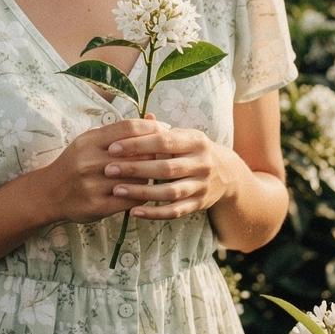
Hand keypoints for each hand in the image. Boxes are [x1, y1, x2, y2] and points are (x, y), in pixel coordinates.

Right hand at [46, 116, 168, 224]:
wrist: (49, 192)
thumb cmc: (75, 163)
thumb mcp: (91, 141)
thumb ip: (119, 131)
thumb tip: (152, 117)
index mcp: (90, 140)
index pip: (128, 128)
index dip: (152, 127)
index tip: (167, 129)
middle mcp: (90, 160)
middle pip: (136, 153)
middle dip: (156, 152)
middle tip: (169, 153)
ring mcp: (93, 184)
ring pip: (136, 178)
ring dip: (151, 176)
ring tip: (159, 172)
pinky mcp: (96, 205)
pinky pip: (130, 199)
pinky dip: (142, 195)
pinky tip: (146, 191)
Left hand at [101, 116, 242, 219]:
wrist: (226, 174)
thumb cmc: (192, 150)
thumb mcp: (183, 136)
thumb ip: (159, 130)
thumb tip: (134, 120)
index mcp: (196, 141)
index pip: (164, 141)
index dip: (137, 144)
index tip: (113, 148)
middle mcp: (202, 163)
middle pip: (166, 168)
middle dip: (135, 169)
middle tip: (109, 169)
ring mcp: (202, 185)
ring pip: (170, 192)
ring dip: (141, 192)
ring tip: (117, 190)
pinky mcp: (199, 204)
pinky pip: (174, 211)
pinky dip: (154, 213)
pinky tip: (134, 211)